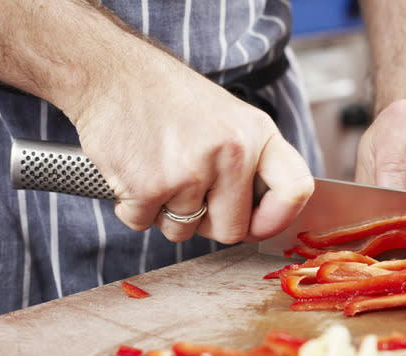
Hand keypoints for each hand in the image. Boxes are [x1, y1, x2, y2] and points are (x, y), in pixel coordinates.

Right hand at [69, 44, 312, 244]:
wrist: (109, 72)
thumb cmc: (165, 96)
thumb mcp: (227, 116)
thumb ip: (249, 160)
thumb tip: (260, 217)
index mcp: (256, 133)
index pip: (295, 190)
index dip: (276, 219)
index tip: (255, 225)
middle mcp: (230, 152)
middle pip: (230, 230)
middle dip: (205, 222)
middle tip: (185, 189)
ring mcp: (190, 172)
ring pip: (182, 232)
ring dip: (164, 213)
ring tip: (156, 168)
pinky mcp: (149, 187)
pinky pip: (143, 224)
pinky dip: (132, 207)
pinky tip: (133, 170)